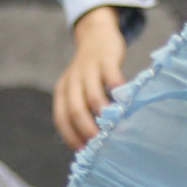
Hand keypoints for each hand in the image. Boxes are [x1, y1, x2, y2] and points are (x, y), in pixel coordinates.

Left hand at [53, 6, 127, 149]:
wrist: (95, 36)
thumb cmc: (90, 73)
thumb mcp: (79, 90)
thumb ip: (82, 110)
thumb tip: (90, 144)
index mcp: (62, 91)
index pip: (61, 118)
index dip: (70, 135)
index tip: (83, 150)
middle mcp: (72, 81)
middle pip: (75, 110)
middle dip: (86, 130)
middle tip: (99, 144)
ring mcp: (88, 70)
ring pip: (92, 96)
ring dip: (102, 115)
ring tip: (113, 128)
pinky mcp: (106, 60)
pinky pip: (111, 77)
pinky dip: (118, 91)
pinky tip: (125, 102)